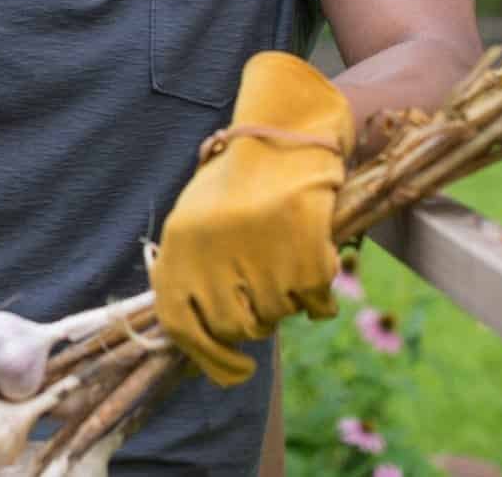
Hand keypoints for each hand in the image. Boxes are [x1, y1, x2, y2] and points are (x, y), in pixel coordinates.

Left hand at [150, 51, 354, 384]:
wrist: (286, 132)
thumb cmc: (241, 179)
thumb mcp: (197, 220)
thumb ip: (193, 273)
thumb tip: (199, 339)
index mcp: (181, 244)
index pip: (181, 324)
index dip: (208, 357)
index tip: (234, 370)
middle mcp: (214, 252)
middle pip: (234, 327)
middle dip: (253, 322)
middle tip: (265, 297)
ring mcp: (260, 253)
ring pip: (276, 317)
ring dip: (286, 302)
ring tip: (286, 262)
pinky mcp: (305, 251)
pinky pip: (315, 304)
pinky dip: (320, 300)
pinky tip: (317, 272)